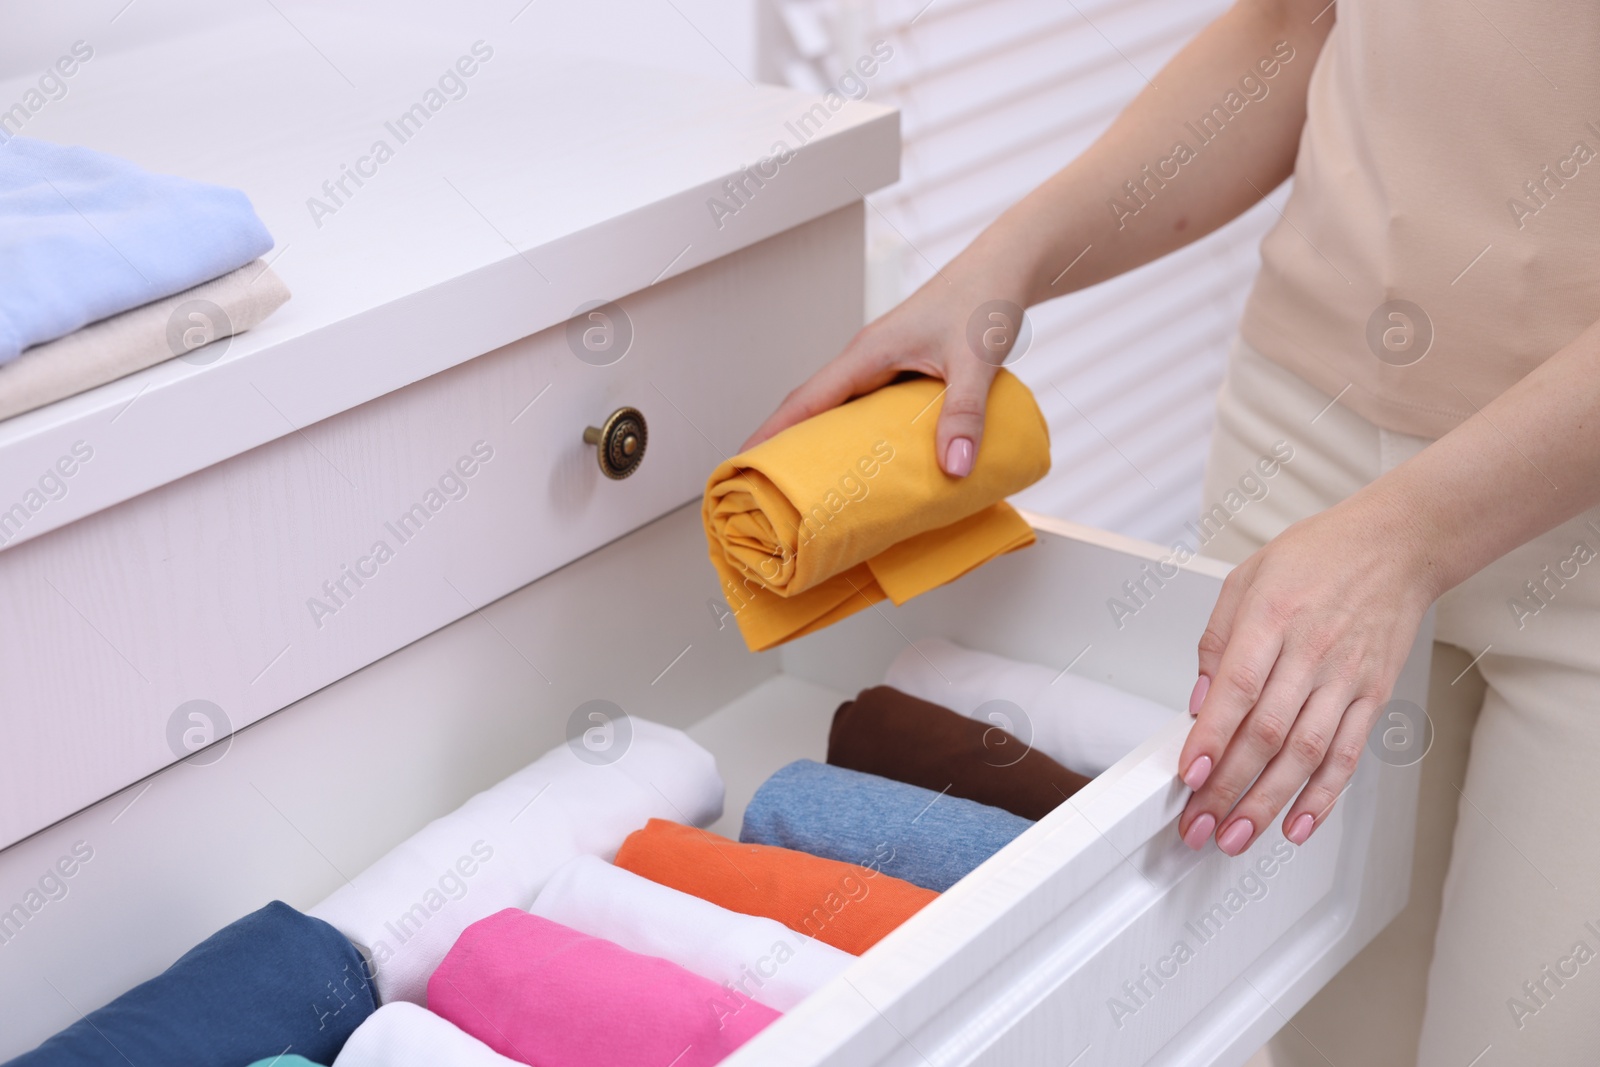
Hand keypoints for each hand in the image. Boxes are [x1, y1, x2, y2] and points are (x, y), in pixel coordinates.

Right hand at [741, 251, 1032, 475]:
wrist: (1006, 268)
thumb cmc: (984, 298)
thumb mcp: (975, 359)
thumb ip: (965, 413)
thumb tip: (953, 467)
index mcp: (868, 353)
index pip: (807, 399)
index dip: (773, 432)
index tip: (744, 461)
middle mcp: (868, 359)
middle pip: (814, 408)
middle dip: (788, 446)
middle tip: (773, 490)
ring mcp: (885, 365)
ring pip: (842, 410)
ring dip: (825, 443)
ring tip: (814, 488)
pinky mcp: (904, 370)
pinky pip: (870, 409)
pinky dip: (861, 436)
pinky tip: (871, 463)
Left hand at [1176, 491, 1437, 853]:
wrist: (1397, 546)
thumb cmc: (1317, 556)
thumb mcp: (1246, 578)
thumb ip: (1216, 641)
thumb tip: (1198, 703)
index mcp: (1272, 618)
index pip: (1237, 688)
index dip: (1213, 737)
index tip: (1189, 774)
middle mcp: (1312, 652)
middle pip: (1268, 733)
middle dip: (1228, 787)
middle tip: (1197, 824)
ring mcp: (1347, 678)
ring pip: (1306, 754)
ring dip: (1268, 802)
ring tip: (1236, 836)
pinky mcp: (1373, 695)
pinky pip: (1348, 754)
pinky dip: (1324, 796)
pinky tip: (1298, 824)